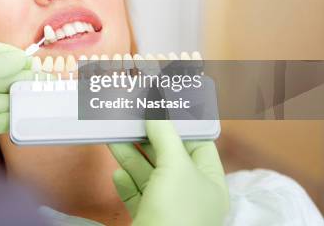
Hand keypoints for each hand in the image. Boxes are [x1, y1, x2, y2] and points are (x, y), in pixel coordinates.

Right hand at [109, 120, 228, 225]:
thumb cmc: (177, 212)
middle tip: (130, 117)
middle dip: (148, 137)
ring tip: (113, 135)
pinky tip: (116, 172)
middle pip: (168, 156)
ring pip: (147, 173)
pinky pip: (135, 195)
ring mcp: (168, 208)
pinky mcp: (147, 219)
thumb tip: (156, 110)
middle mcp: (191, 194)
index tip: (160, 107)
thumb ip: (165, 134)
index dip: (181, 124)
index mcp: (210, 182)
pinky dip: (125, 182)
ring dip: (130, 154)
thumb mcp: (175, 166)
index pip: (199, 144)